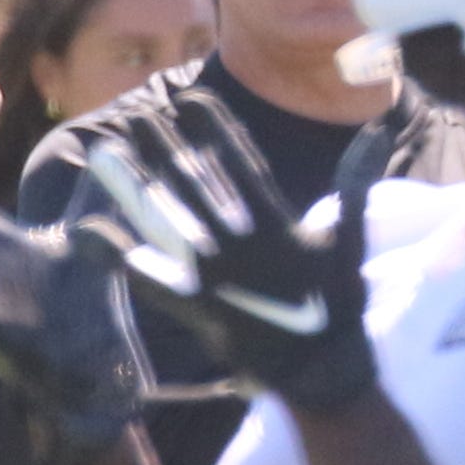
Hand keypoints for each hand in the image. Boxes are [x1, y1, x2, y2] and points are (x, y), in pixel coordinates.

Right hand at [88, 91, 380, 416]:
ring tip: (104, 152)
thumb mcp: (348, 242)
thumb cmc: (341, 306)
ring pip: (167, 218)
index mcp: (271, 220)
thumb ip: (354, 188)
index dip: (216, 131)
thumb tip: (376, 131)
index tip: (192, 98)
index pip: (239, 164)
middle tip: (137, 115)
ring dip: (136, 188)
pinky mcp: (196, 303)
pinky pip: (150, 276)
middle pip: (195, 183)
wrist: (323, 366)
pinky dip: (118, 257)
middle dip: (166, 150)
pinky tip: (88, 232)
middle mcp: (236, 238)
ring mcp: (213, 269)